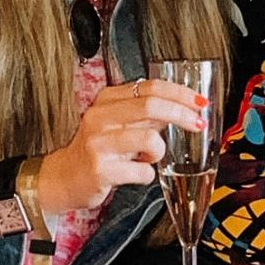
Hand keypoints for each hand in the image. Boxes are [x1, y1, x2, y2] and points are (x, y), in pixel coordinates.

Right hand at [36, 79, 208, 215]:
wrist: (63, 178)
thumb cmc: (98, 149)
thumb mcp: (120, 123)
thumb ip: (148, 114)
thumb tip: (185, 106)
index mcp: (107, 100)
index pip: (151, 87)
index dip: (180, 93)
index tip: (200, 102)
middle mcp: (100, 117)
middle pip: (151, 105)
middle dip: (182, 114)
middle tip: (198, 124)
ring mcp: (98, 143)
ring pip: (150, 139)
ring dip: (159, 151)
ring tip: (149, 158)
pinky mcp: (100, 169)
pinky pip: (142, 172)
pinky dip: (147, 174)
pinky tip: (137, 174)